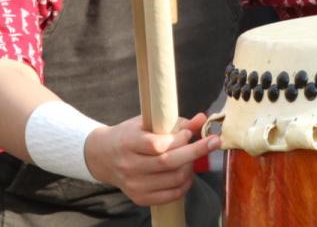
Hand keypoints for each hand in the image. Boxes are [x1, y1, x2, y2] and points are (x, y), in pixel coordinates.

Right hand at [83, 112, 220, 205]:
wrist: (103, 157)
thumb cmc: (129, 135)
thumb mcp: (146, 123)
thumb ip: (174, 122)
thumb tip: (202, 119)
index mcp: (128, 143)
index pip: (157, 144)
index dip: (178, 139)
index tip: (189, 132)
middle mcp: (130, 166)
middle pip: (168, 163)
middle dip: (195, 152)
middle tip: (213, 142)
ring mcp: (134, 185)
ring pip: (173, 180)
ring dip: (191, 168)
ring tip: (193, 158)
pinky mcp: (140, 198)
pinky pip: (171, 195)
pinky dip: (185, 184)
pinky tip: (187, 173)